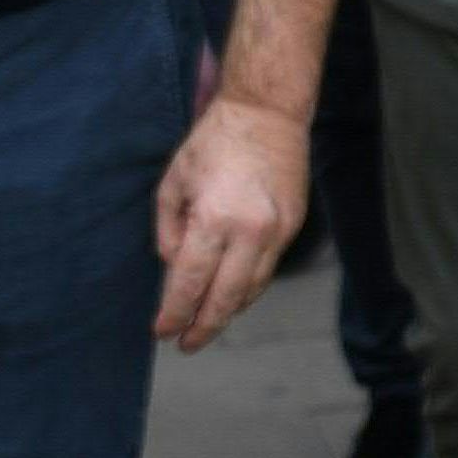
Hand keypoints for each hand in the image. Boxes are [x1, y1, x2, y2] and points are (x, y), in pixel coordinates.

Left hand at [154, 96, 307, 353]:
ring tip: (207, 323)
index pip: (190, 284)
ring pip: (252, 289)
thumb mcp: (173, 184)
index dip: (174, 313)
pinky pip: (268, 268)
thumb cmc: (214, 142)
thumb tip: (175, 269)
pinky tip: (231, 292)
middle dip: (203, 327)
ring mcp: (278, 230)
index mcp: (214, 219)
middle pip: (225, 298)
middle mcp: (250, 231)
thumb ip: (169, 232)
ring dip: (228, 311)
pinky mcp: (294, 225)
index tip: (163, 332)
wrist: (269, 112)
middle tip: (186, 344)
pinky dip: (248, 286)